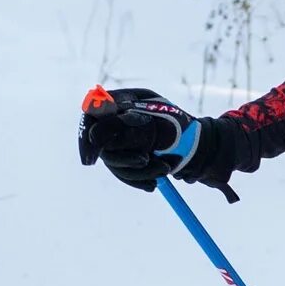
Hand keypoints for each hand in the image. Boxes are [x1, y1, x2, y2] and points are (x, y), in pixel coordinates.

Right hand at [79, 86, 203, 191]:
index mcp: (120, 101)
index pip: (90, 117)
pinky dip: (139, 179)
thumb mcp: (150, 118)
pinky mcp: (128, 158)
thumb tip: (93, 136)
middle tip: (144, 161)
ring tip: (165, 168)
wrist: (198, 146)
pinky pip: (124, 174)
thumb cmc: (177, 125)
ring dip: (139, 171)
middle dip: (124, 159)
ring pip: (113, 163)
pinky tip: (154, 183)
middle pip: (99, 145)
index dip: (86, 138)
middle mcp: (116, 120)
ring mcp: (120, 140)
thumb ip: (121, 124)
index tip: (91, 160)